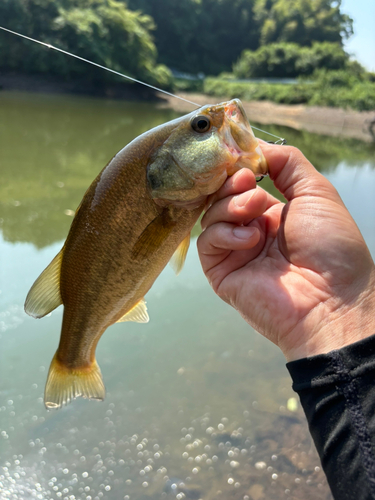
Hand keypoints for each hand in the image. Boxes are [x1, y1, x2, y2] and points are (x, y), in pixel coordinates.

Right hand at [197, 144, 374, 360]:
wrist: (333, 299)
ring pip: (211, 216)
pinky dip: (225, 233)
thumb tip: (255, 147)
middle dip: (233, 184)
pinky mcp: (222, 273)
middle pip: (222, 197)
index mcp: (273, 215)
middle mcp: (251, 232)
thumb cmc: (332, 247)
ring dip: (231, 205)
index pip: (241, 184)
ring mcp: (236, 253)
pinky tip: (251, 238)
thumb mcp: (316, 191)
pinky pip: (207, 242)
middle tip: (251, 181)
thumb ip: (287, 162)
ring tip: (257, 209)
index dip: (238, 168)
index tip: (241, 157)